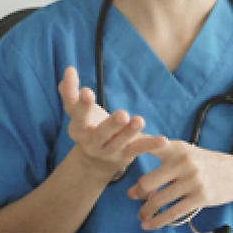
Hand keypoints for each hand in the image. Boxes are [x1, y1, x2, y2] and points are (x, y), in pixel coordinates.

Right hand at [58, 66, 166, 181]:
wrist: (94, 162)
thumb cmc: (89, 126)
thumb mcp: (79, 112)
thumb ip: (71, 92)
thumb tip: (69, 70)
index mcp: (78, 127)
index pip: (76, 114)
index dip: (81, 104)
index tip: (87, 91)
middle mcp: (91, 141)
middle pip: (99, 133)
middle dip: (110, 124)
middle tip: (122, 114)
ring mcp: (108, 150)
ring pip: (119, 142)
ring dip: (129, 132)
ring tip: (139, 120)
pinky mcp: (125, 155)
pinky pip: (138, 149)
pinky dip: (151, 145)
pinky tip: (163, 139)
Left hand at [128, 141, 232, 230]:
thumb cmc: (206, 163)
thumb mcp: (187, 151)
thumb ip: (163, 155)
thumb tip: (136, 165)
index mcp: (178, 148)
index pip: (151, 145)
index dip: (133, 146)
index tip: (116, 150)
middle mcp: (184, 162)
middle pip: (148, 181)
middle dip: (136, 192)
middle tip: (132, 196)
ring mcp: (192, 180)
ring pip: (158, 200)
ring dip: (145, 211)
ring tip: (141, 215)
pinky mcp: (200, 197)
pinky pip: (172, 212)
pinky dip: (158, 221)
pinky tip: (149, 224)